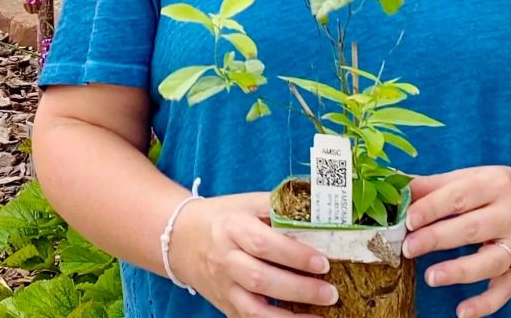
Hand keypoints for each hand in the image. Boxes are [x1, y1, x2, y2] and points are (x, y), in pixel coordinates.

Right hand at [169, 191, 338, 316]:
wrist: (181, 238)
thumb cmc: (222, 217)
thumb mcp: (245, 203)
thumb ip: (277, 206)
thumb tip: (315, 211)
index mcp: (231, 228)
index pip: (263, 244)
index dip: (294, 255)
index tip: (322, 261)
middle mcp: (224, 259)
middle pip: (260, 279)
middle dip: (298, 288)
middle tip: (330, 292)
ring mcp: (223, 287)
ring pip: (253, 310)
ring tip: (321, 316)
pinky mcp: (225, 307)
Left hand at [403, 166, 510, 317]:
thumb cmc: (499, 188)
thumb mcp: (472, 176)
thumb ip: (436, 184)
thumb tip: (400, 187)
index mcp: (493, 185)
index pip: (458, 197)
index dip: (432, 208)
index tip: (408, 219)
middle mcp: (509, 216)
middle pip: (470, 230)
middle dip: (436, 239)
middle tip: (408, 247)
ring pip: (488, 262)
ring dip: (458, 271)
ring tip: (430, 276)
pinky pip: (504, 290)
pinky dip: (485, 304)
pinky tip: (462, 312)